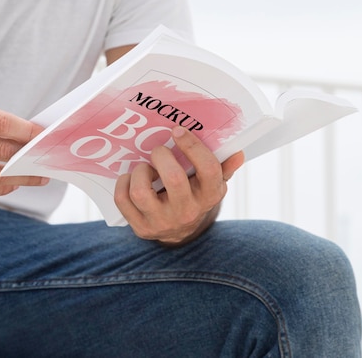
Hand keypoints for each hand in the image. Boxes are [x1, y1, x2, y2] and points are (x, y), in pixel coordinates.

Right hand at [0, 97, 46, 196]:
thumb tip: (28, 136)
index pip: (2, 124)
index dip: (28, 132)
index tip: (45, 136)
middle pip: (1, 152)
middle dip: (30, 158)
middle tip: (47, 159)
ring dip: (21, 178)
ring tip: (37, 176)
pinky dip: (1, 187)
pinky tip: (14, 183)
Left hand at [114, 126, 244, 244]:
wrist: (181, 231)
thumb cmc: (195, 194)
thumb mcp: (212, 183)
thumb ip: (224, 166)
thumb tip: (238, 152)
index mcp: (209, 195)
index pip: (208, 169)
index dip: (192, 146)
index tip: (178, 130)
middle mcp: (188, 211)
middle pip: (173, 178)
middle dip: (161, 156)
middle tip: (158, 150)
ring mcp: (162, 222)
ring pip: (141, 192)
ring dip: (140, 172)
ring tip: (145, 168)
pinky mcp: (141, 228)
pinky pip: (123, 200)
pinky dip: (123, 183)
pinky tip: (131, 178)